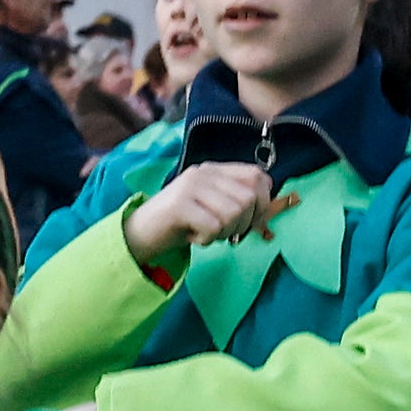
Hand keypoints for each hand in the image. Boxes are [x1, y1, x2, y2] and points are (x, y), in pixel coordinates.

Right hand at [123, 162, 280, 269]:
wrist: (139, 234)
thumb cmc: (182, 224)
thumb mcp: (213, 208)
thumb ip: (238, 202)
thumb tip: (271, 209)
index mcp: (214, 170)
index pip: (257, 177)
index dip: (264, 202)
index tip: (252, 221)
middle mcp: (203, 173)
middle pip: (249, 198)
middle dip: (244, 224)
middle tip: (224, 232)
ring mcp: (190, 187)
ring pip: (233, 213)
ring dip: (224, 233)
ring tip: (206, 233)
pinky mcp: (179, 205)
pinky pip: (214, 227)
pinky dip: (208, 239)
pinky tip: (193, 237)